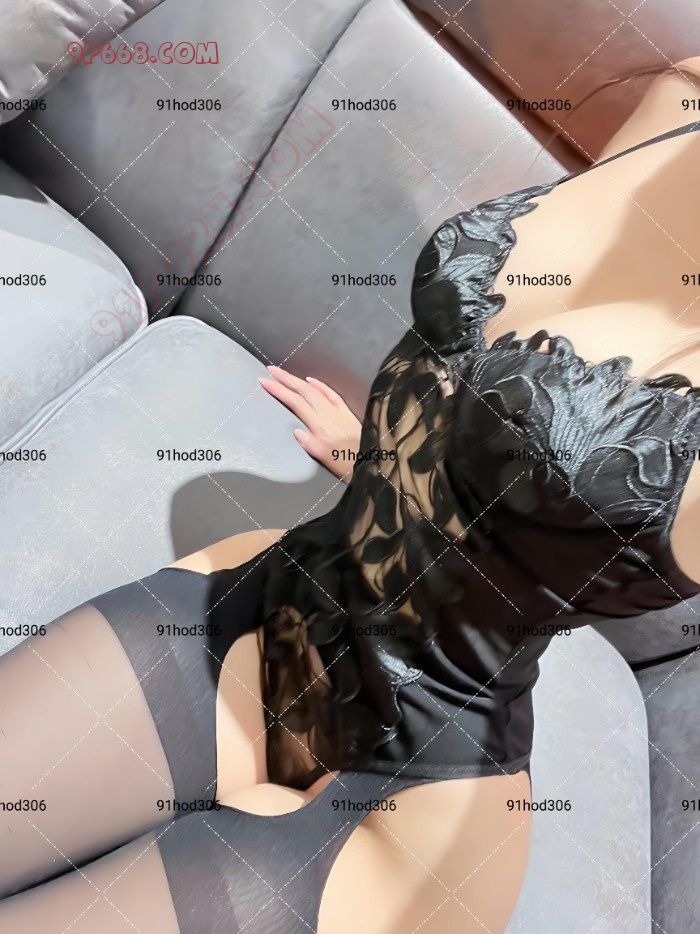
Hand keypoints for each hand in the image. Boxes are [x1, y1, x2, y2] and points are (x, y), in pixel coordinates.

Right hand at [258, 365, 361, 482]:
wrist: (372, 462)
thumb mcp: (325, 459)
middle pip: (304, 391)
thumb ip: (310, 443)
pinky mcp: (347, 413)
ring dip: (298, 380)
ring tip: (284, 374)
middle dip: (286, 379)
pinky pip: (331, 393)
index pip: (295, 402)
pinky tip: (311, 380)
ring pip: (315, 389)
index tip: (265, 382)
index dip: (279, 390)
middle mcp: (329, 415)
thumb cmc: (347, 465)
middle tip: (270, 370)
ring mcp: (339, 411)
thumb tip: (297, 430)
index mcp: (320, 426)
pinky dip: (320, 385)